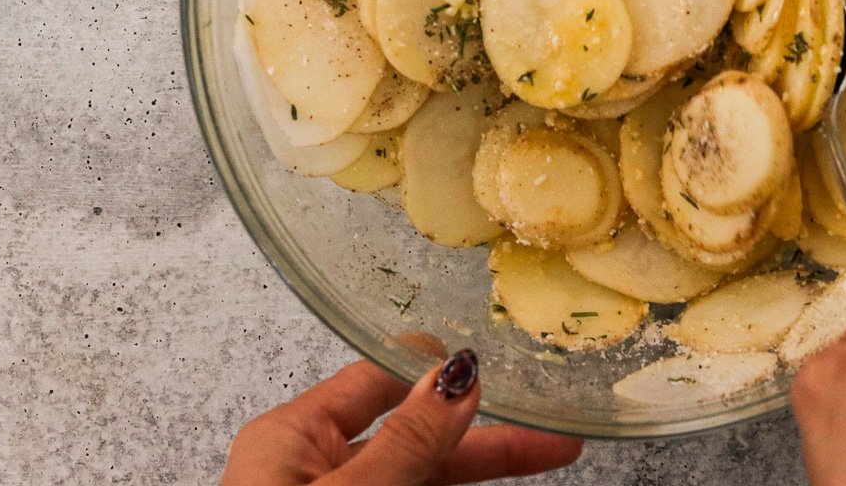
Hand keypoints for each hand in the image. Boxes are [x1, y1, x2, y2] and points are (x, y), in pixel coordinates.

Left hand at [221, 349, 581, 484]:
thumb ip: (405, 443)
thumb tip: (455, 378)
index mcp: (292, 441)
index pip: (377, 382)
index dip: (438, 374)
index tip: (501, 371)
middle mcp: (310, 475)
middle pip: (415, 442)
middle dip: (485, 443)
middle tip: (554, 445)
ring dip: (475, 481)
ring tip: (544, 468)